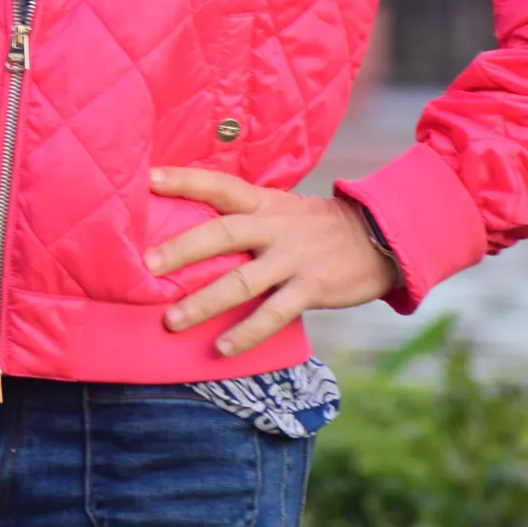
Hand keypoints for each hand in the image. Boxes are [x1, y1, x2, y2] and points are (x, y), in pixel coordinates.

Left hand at [145, 167, 396, 357]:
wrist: (380, 238)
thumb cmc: (317, 228)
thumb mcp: (283, 209)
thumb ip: (246, 217)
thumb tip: (193, 234)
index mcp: (264, 202)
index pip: (219, 184)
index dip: (185, 180)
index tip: (149, 178)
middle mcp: (275, 226)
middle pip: (222, 233)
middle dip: (182, 249)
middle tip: (147, 265)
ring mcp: (293, 258)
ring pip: (242, 280)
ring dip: (204, 302)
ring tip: (171, 321)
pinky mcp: (312, 287)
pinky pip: (273, 314)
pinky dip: (246, 332)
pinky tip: (222, 348)